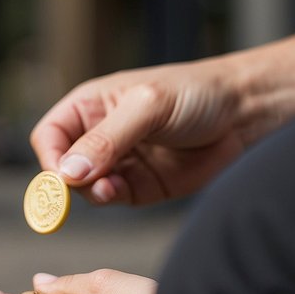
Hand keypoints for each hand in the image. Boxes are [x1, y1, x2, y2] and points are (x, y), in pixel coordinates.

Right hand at [30, 58, 249, 205]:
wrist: (244, 113)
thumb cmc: (195, 93)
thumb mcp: (147, 106)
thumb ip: (107, 139)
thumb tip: (68, 172)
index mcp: (89, 106)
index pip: (50, 136)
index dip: (50, 157)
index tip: (60, 176)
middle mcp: (98, 136)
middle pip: (62, 167)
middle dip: (68, 181)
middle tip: (87, 186)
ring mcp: (118, 163)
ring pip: (84, 188)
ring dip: (91, 193)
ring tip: (110, 188)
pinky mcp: (139, 186)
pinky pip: (112, 199)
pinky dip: (110, 199)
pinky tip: (120, 191)